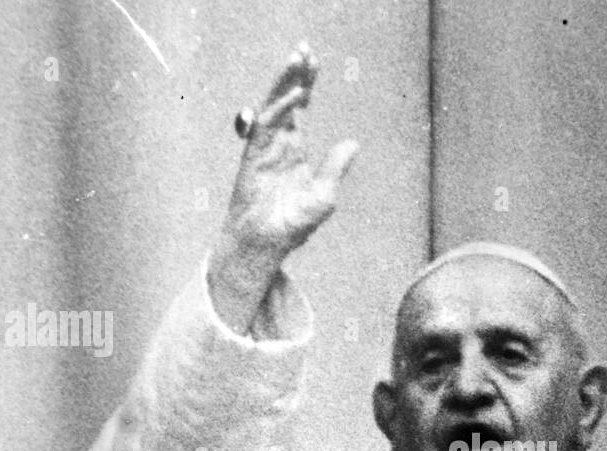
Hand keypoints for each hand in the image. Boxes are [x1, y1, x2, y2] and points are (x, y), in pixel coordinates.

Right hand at [209, 41, 358, 333]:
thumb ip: (336, 167)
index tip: (312, 60)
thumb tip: (353, 143)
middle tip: (303, 49)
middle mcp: (277, 143)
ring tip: (298, 61)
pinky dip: (281, 112)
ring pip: (273, 107)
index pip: (299, 108)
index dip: (305, 84)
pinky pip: (266, 128)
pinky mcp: (253, 159)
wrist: (267, 245)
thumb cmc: (292, 224)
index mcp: (293, 148)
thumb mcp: (325, 195)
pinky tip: (296, 97)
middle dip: (293, 74)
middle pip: (285, 99)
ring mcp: (263, 150)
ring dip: (286, 84)